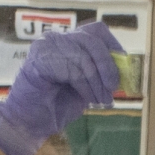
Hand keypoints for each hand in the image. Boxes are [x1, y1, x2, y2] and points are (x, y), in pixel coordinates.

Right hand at [0, 21, 120, 154]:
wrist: (29, 123)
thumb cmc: (56, 105)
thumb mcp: (88, 87)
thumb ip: (101, 74)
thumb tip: (125, 67)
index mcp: (67, 42)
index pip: (96, 31)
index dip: (113, 46)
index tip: (124, 66)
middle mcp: (55, 39)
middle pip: (91, 41)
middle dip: (107, 67)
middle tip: (113, 89)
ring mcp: (45, 47)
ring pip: (83, 56)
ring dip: (96, 82)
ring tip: (100, 100)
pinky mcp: (38, 60)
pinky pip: (71, 69)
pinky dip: (84, 86)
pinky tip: (86, 99)